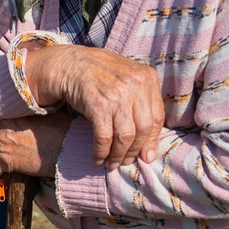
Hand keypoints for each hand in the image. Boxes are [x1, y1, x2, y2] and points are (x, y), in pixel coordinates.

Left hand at [0, 114, 70, 179]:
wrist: (64, 148)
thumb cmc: (58, 129)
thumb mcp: (43, 112)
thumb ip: (28, 111)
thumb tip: (28, 108)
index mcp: (9, 117)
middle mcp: (1, 132)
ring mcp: (1, 148)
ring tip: (0, 155)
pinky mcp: (5, 164)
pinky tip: (2, 170)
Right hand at [22, 45, 163, 167]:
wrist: (70, 64)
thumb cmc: (100, 75)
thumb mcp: (127, 79)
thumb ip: (142, 102)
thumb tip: (149, 145)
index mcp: (147, 78)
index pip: (157, 117)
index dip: (151, 141)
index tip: (145, 156)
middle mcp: (135, 85)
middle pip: (143, 129)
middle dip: (134, 151)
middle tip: (126, 162)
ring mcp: (117, 95)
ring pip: (125, 136)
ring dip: (117, 155)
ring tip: (111, 164)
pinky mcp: (98, 105)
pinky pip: (104, 137)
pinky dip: (101, 152)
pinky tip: (97, 158)